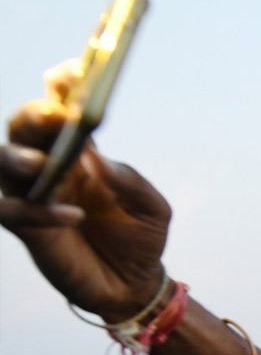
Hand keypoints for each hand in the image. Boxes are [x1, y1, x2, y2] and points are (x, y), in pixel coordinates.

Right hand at [0, 63, 169, 320]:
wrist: (134, 284)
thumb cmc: (141, 238)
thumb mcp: (152, 209)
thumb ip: (130, 182)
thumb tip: (97, 158)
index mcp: (79, 151)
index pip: (60, 106)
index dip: (62, 84)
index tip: (73, 70)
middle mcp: (50, 165)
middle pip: (24, 128)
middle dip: (34, 117)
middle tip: (53, 116)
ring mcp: (33, 194)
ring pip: (2, 163)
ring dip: (17, 158)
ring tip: (41, 164)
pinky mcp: (27, 229)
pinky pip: (15, 212)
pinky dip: (39, 211)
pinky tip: (73, 217)